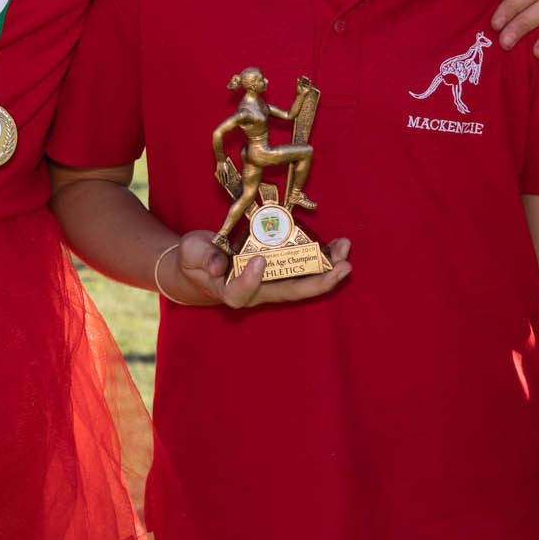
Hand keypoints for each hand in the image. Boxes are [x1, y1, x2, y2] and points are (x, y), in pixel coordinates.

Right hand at [162, 229, 350, 309]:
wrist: (201, 265)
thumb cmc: (194, 260)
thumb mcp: (192, 254)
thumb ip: (204, 257)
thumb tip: (219, 264)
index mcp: (231, 291)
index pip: (241, 294)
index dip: (250, 280)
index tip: (257, 261)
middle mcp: (257, 291)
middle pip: (290, 292)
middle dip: (319, 281)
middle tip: (342, 268)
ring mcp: (271, 282)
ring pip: (304, 280)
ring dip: (328, 267)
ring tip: (346, 249)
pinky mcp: (279, 270)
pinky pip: (305, 266)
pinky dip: (324, 256)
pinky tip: (340, 245)